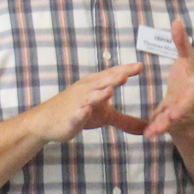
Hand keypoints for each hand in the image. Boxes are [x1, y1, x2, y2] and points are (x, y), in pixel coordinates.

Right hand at [27, 63, 144, 143]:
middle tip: (128, 72)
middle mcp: (86, 90)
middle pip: (103, 82)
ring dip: (99, 93)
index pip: (112, 75)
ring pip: (90, 97)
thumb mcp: (104, 116)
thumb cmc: (79, 112)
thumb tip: (147, 128)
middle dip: (115, 77)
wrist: (46, 121)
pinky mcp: (69, 117)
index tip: (141, 65)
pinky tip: (85, 111)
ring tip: (110, 90)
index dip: (125, 70)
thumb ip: (125, 120)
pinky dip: (80, 112)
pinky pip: (76, 114)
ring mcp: (77, 103)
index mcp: (95, 85)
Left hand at [140, 19, 193, 136]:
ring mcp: (176, 115)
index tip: (177, 108)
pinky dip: (154, 130)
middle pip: (181, 112)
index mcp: (192, 88)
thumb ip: (182, 42)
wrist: (191, 102)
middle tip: (169, 119)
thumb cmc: (188, 77)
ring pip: (169, 122)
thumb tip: (176, 19)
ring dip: (161, 127)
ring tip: (152, 133)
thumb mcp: (188, 59)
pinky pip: (159, 126)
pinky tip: (145, 134)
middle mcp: (185, 104)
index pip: (191, 95)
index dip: (185, 102)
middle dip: (175, 116)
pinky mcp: (166, 122)